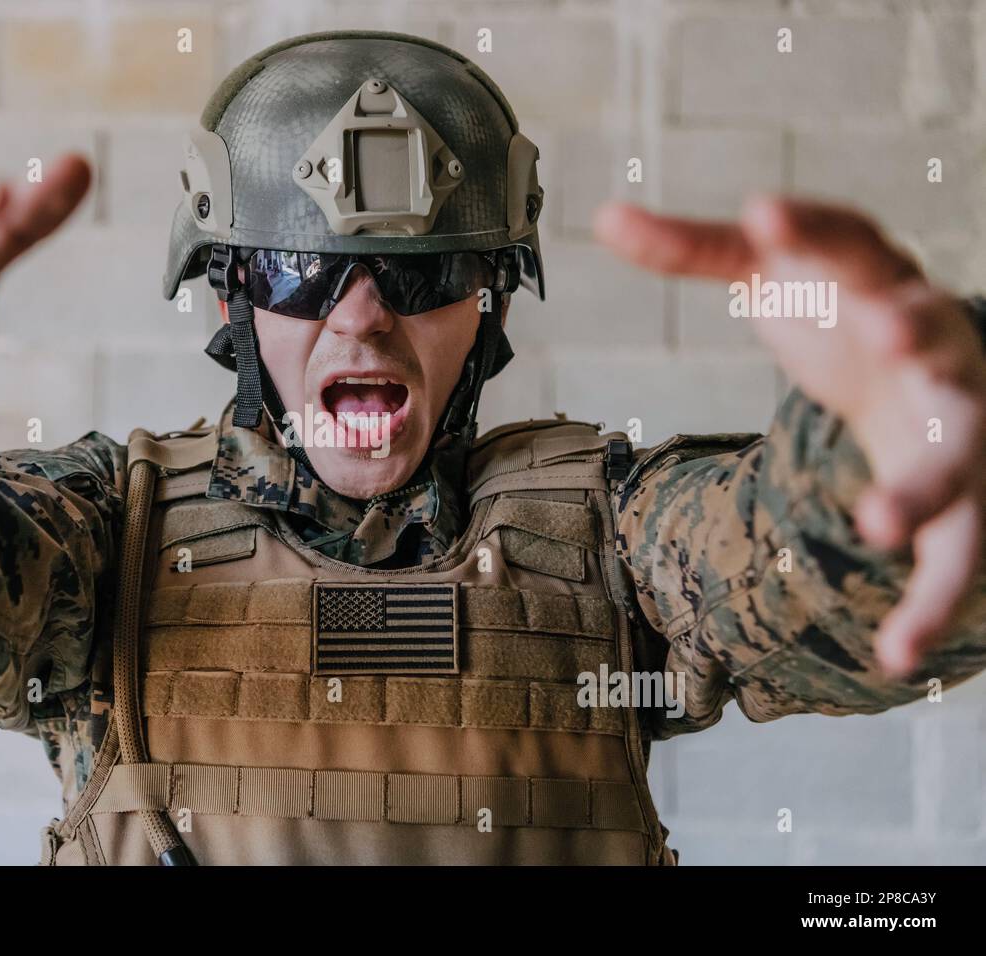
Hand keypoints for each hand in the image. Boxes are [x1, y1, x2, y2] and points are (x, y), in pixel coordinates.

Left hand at [594, 195, 985, 677]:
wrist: (915, 359)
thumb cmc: (835, 308)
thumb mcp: (770, 274)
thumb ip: (695, 248)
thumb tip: (605, 215)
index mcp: (879, 278)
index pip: (852, 241)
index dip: (812, 229)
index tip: (763, 213)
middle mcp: (930, 342)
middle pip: (935, 339)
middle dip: (918, 336)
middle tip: (889, 334)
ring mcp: (955, 418)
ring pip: (959, 454)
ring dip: (927, 486)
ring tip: (877, 524)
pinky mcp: (960, 489)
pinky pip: (958, 553)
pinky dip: (931, 603)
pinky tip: (894, 656)